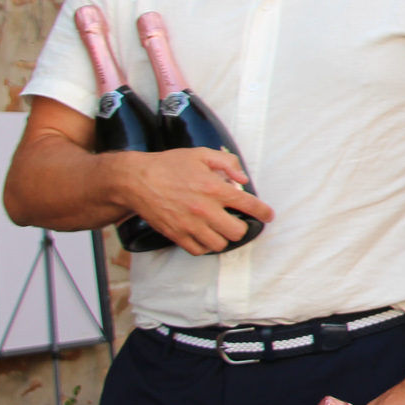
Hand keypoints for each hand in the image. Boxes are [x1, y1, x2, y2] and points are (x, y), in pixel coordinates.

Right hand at [114, 148, 273, 255]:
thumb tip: (242, 179)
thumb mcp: (201, 154)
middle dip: (241, 226)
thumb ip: (227, 163)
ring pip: (219, 244)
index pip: (248, 205)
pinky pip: (199, 250)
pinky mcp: (176, 235)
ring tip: (220, 227)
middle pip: (237, 232)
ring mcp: (190, 225)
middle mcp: (204, 210)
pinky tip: (204, 234)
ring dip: (224, 237)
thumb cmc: (168, 165)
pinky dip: (205, 245)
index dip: (263, 212)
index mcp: (214, 188)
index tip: (267, 215)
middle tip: (236, 220)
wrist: (136, 180)